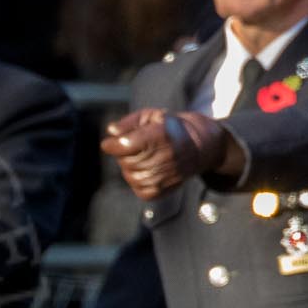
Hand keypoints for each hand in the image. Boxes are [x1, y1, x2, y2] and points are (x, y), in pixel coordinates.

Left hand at [101, 109, 241, 198]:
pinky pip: (138, 188)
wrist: (197, 147)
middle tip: (138, 148)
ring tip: (145, 158)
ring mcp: (165, 176)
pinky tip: (148, 170)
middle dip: (125, 154)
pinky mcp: (162, 191)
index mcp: (161, 136)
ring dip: (131, 167)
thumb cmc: (167, 129)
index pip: (125, 146)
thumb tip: (111, 131)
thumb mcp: (150, 116)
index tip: (109, 143)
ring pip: (129, 175)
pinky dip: (137, 180)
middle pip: (125, 160)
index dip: (113, 144)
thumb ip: (128, 123)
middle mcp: (166, 157)